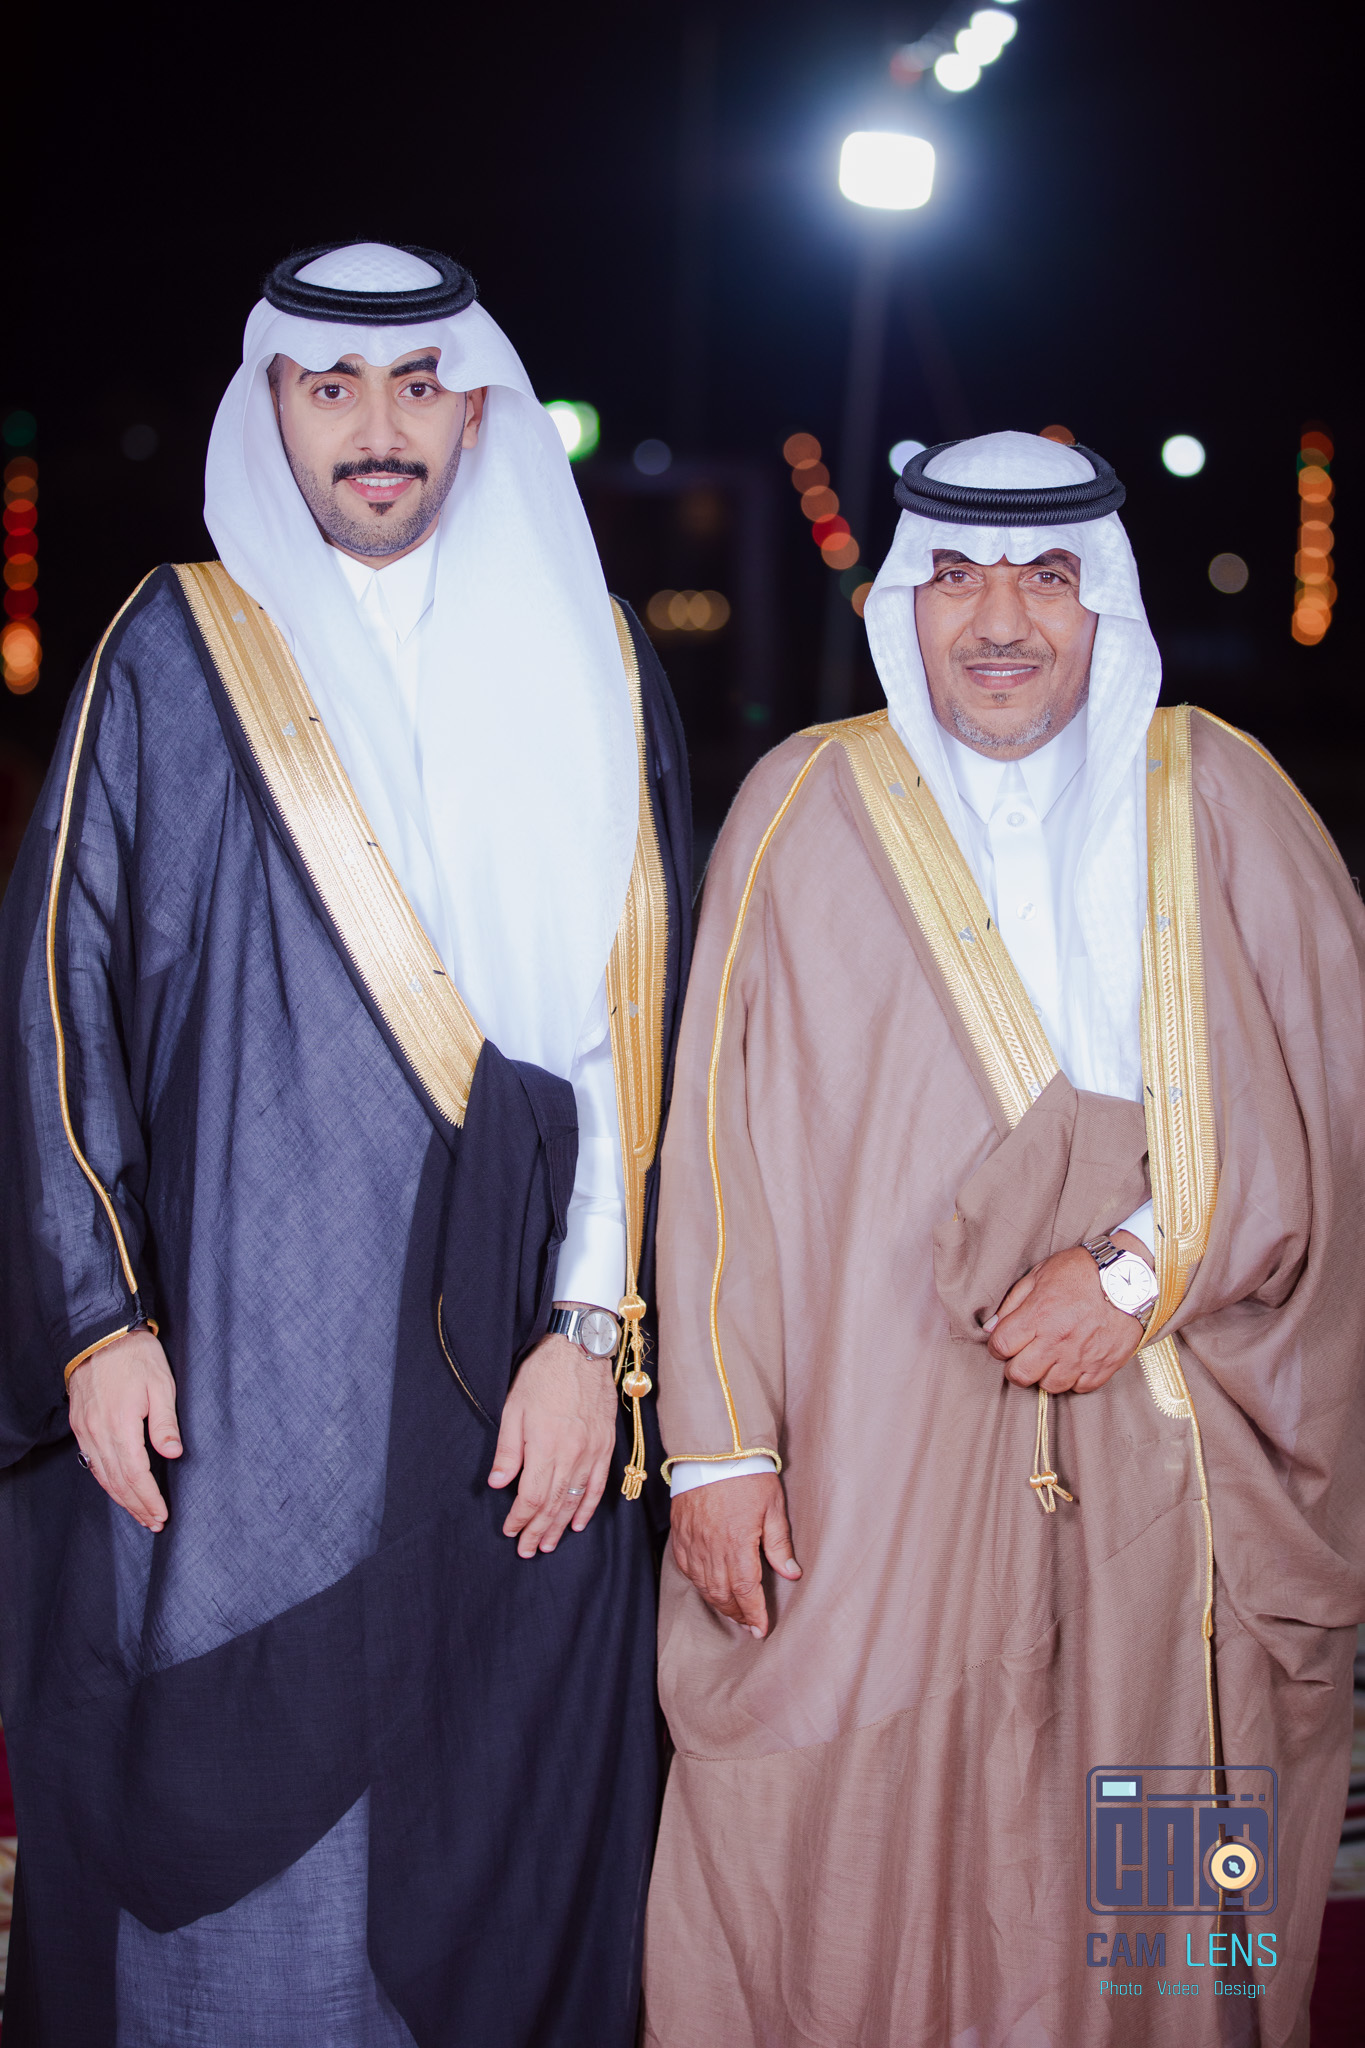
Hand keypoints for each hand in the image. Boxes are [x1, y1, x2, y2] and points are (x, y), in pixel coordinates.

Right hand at [67, 1326, 181, 1531]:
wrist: (101, 1335)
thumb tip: (173, 1454)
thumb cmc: (136, 1357)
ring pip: (103, 1476)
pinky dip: (106, 1481)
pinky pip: (92, 1462)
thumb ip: (165, 1423)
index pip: (136, 1475)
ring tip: (139, 1513)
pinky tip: (117, 1489)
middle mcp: (98, 1433)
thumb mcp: (161, 1385)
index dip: (149, 1498)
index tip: (161, 1514)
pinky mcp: (80, 1425)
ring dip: (121, 1498)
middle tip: (153, 1521)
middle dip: (137, 1505)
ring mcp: (86, 1430)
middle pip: (118, 1482)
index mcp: (121, 1425)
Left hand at [488, 1332, 617, 1555]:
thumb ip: (508, 1450)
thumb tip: (498, 1484)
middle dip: (538, 1530)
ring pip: (575, 1499)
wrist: (580, 1350)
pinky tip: (578, 1522)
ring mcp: (592, 1451)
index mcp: (546, 1446)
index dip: (520, 1518)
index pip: (532, 1496)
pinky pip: (597, 1485)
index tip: (510, 1531)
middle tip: (527, 1550)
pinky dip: (588, 1507)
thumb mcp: (513, 1409)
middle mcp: (572, 1454)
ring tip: (549, 1544)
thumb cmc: (542, 1376)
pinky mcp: (605, 1445)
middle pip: (554, 1504)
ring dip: (561, 1525)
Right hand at [669, 1472, 800, 1638]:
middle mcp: (712, 1547)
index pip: (746, 1590)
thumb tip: (792, 1573)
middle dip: (738, 1614)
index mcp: (738, 1542)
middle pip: (723, 1594)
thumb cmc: (747, 1474)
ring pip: (704, 1586)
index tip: (761, 1630)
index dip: (754, 1614)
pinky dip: (699, 1584)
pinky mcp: (680, 1534)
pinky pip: (686, 1569)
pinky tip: (709, 1587)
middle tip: (750, 1624)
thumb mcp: (773, 1507)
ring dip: (719, 1603)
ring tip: (733, 1611)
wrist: (712, 1450)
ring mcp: (692, 1542)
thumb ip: (780, 1544)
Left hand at [984, 1232, 1152, 1394]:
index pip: (1000, 1347)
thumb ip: (1013, 1303)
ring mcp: (1081, 1357)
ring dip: (1045, 1374)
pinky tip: (1074, 1361)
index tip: (1006, 1341)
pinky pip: (1079, 1388)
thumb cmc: (1082, 1271)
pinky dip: (1074, 1378)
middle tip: (1024, 1355)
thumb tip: (991, 1328)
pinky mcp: (1103, 1367)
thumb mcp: (1040, 1274)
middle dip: (1015, 1367)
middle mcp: (1057, 1341)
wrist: (1130, 1277)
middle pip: (1019, 1375)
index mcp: (1038, 1315)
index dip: (998, 1346)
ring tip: (1051, 1357)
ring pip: (1049, 1386)